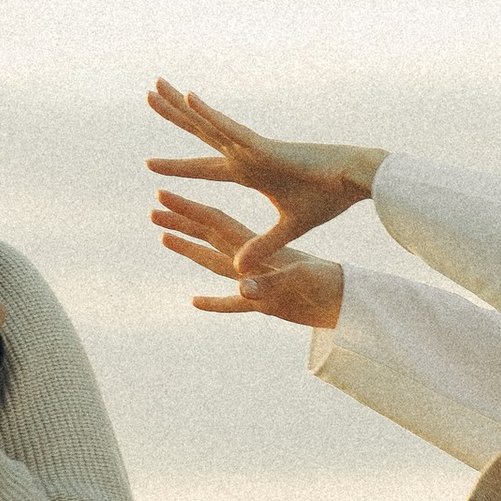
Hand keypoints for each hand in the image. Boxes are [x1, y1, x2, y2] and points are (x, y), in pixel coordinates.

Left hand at [145, 81, 381, 270]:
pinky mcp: (263, 146)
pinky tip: (188, 98)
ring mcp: (252, 147)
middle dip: (173, 115)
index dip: (177, 166)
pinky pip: (229, 127)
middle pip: (199, 132)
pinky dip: (209, 114)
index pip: (204, 169)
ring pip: (206, 123)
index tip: (149, 165)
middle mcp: (245, 154)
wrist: (353, 182)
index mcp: (249, 172)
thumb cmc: (327, 199)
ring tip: (155, 88)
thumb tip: (239, 268)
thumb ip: (261, 245)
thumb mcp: (286, 229)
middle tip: (149, 95)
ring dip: (179, 107)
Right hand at [151, 192, 343, 329]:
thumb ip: (268, 283)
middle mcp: (252, 259)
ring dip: (191, 247)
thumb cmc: (328, 284)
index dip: (188, 210)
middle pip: (210, 232)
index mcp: (255, 247)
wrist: (348, 299)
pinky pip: (232, 299)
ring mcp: (259, 278)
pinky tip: (196, 304)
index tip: (161, 195)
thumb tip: (239, 283)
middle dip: (182, 220)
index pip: (215, 223)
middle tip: (152, 211)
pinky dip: (214, 301)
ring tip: (163, 238)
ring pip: (215, 258)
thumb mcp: (298, 281)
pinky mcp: (268, 300)